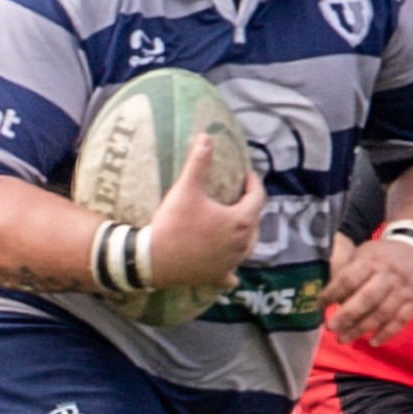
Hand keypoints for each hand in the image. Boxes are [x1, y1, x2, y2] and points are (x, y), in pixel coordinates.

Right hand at [148, 136, 264, 290]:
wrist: (154, 260)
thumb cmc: (173, 224)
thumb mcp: (186, 189)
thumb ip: (199, 163)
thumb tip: (206, 137)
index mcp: (239, 221)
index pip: (257, 198)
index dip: (254, 184)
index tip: (247, 175)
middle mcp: (241, 244)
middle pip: (255, 223)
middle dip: (250, 208)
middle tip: (240, 197)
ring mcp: (230, 263)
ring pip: (247, 247)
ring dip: (245, 235)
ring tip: (237, 226)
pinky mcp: (217, 276)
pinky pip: (230, 274)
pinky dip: (231, 270)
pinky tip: (231, 272)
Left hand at [323, 237, 412, 345]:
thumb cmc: (381, 257)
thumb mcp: (362, 254)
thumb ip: (345, 272)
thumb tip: (325, 298)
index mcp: (372, 260)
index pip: (349, 279)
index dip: (332, 293)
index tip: (319, 305)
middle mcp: (389, 274)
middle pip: (366, 299)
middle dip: (346, 316)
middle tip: (330, 328)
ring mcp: (404, 289)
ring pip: (382, 313)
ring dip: (361, 329)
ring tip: (343, 338)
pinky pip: (400, 321)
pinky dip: (386, 334)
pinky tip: (372, 342)